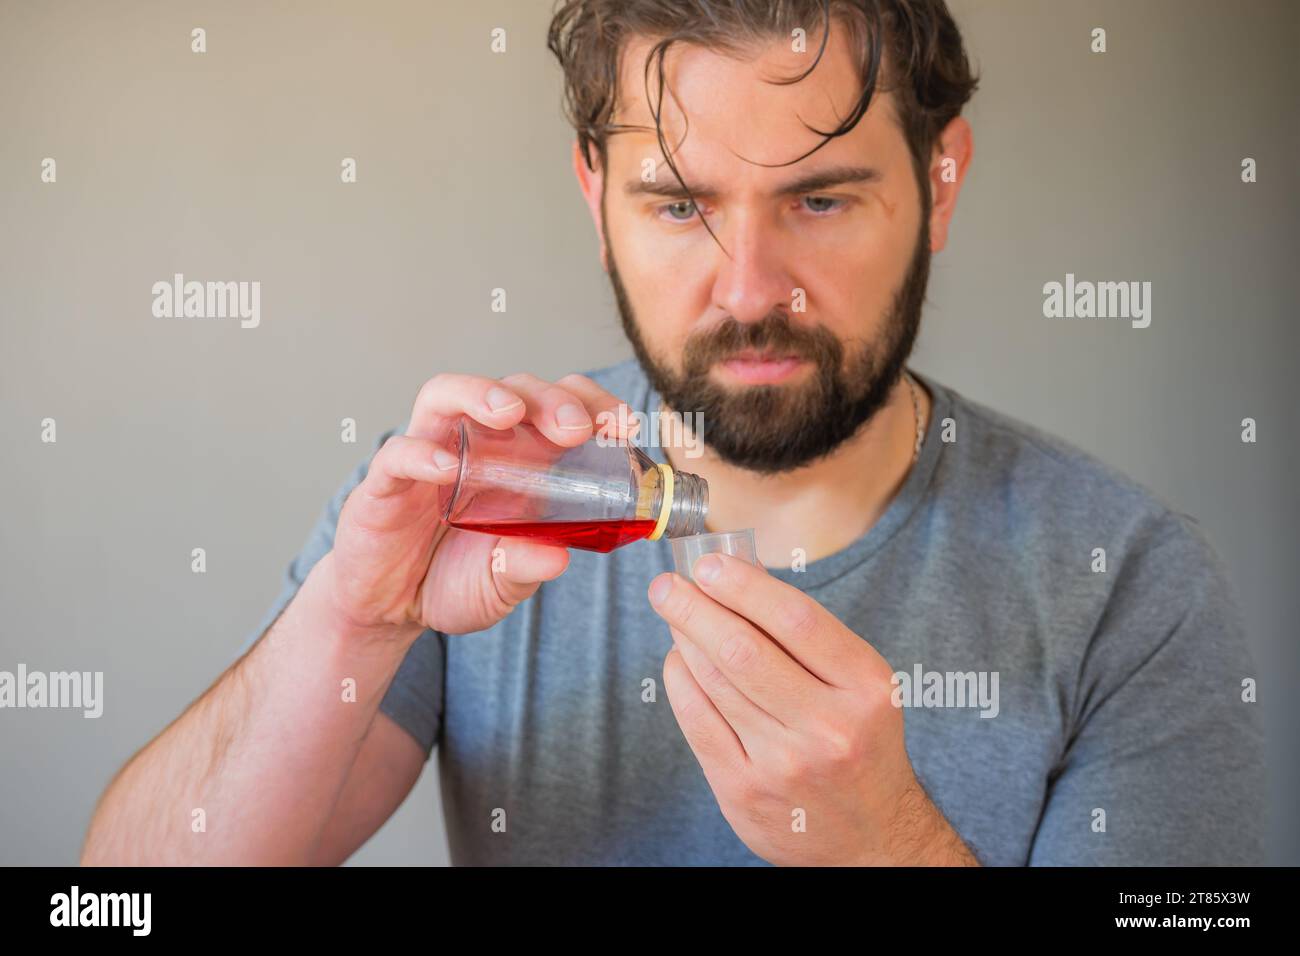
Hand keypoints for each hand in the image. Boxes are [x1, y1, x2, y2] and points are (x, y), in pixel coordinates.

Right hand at [328, 372, 637, 636]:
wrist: (389, 609)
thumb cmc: (451, 580)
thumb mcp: (501, 583)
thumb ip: (526, 570)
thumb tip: (559, 558)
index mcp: (516, 460)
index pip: (555, 408)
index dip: (590, 405)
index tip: (622, 426)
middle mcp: (474, 446)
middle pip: (511, 391)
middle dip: (548, 398)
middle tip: (575, 427)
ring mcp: (426, 456)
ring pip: (445, 395)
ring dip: (481, 394)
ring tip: (509, 413)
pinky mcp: (383, 484)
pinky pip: (397, 453)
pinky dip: (421, 453)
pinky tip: (446, 468)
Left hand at [648, 553, 978, 865]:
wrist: (871, 837)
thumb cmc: (859, 742)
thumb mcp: (860, 684)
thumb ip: (806, 635)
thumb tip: (738, 572)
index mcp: (865, 688)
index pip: (795, 619)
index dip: (744, 585)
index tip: (709, 564)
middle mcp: (828, 726)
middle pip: (743, 650)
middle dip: (695, 607)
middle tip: (669, 584)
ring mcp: (783, 763)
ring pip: (714, 682)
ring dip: (684, 638)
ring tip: (673, 613)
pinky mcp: (744, 791)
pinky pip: (697, 722)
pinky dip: (681, 681)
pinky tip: (678, 660)